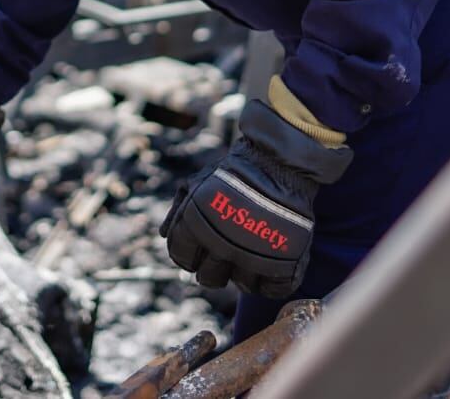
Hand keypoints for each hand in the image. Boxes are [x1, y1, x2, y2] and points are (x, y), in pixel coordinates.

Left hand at [159, 97, 351, 297]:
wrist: (278, 162)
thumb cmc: (234, 173)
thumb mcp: (198, 184)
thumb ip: (178, 212)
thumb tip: (165, 236)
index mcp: (194, 226)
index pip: (181, 258)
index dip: (190, 253)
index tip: (203, 245)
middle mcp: (220, 245)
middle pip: (208, 279)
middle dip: (216, 265)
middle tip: (230, 247)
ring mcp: (253, 256)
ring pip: (241, 285)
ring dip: (246, 270)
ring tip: (254, 247)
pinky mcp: (284, 262)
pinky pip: (273, 288)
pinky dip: (274, 278)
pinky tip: (274, 258)